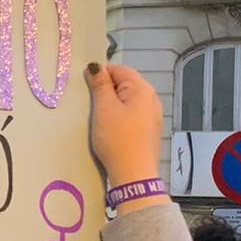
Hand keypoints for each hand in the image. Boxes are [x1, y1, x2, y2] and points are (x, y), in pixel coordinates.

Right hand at [85, 63, 163, 195]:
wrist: (134, 174)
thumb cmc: (117, 138)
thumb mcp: (104, 108)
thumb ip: (100, 84)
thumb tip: (96, 67)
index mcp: (142, 88)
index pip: (119, 69)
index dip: (101, 75)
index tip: (87, 89)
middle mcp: (152, 98)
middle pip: (125, 84)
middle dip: (107, 90)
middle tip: (92, 106)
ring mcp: (153, 115)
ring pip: (128, 100)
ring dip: (113, 105)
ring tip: (101, 119)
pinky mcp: (150, 130)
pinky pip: (133, 115)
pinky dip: (121, 117)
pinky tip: (112, 130)